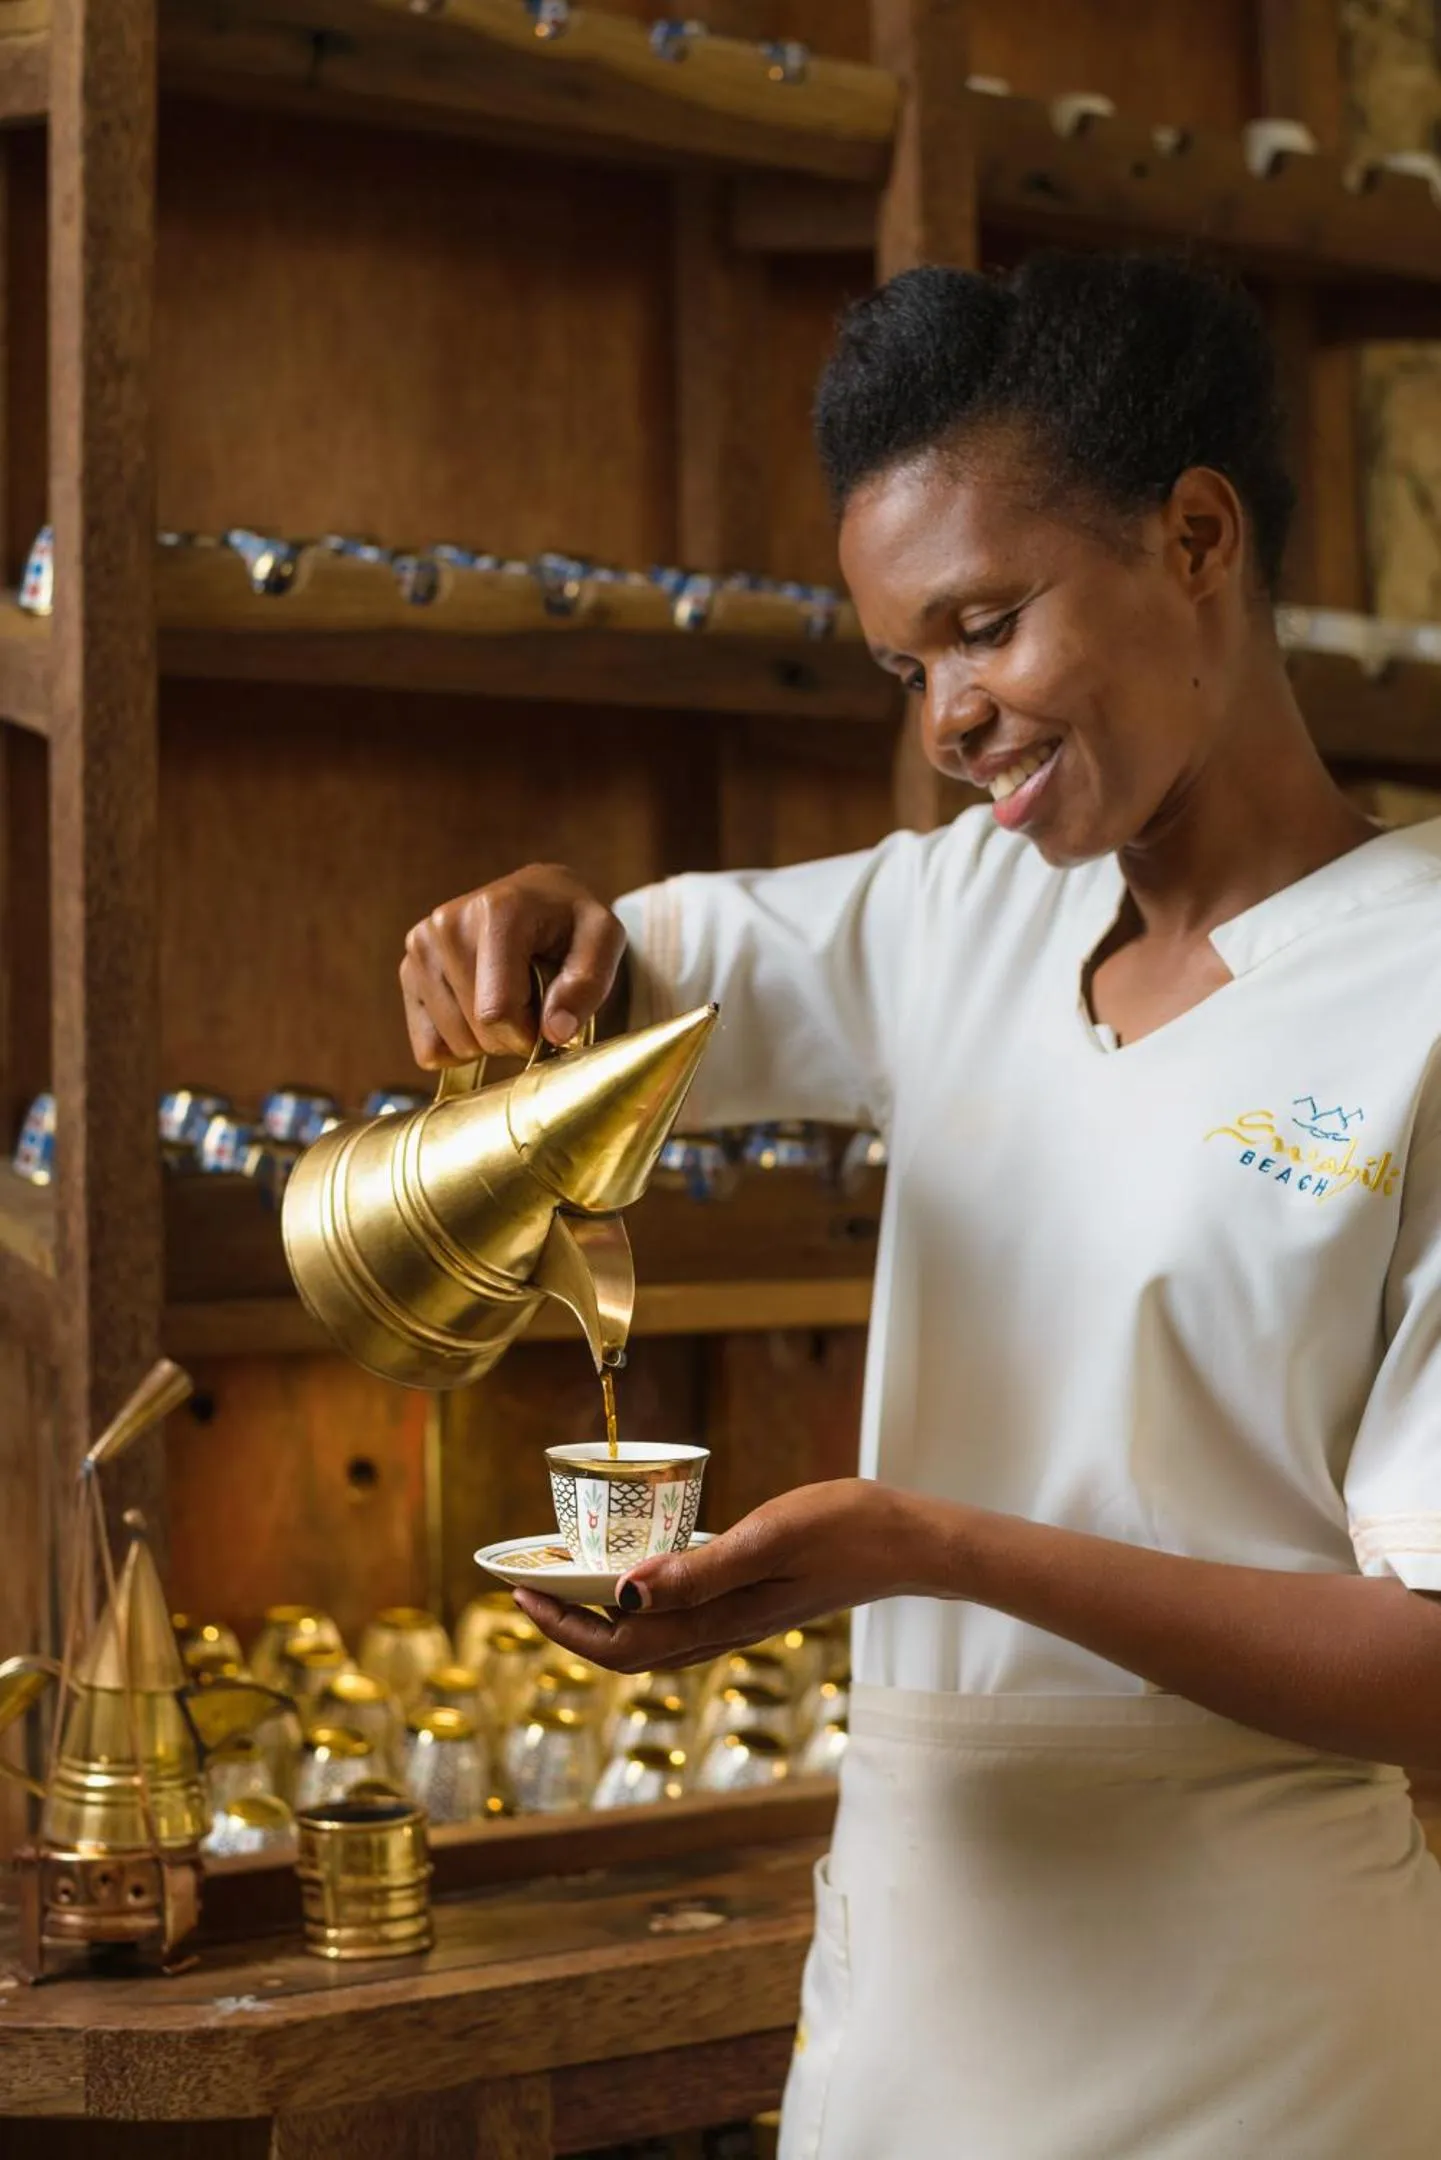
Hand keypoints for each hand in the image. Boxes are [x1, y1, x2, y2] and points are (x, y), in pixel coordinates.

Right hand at [400, 863, 625, 1064]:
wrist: (538, 898)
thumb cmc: (572, 922)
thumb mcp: (603, 941)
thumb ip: (588, 984)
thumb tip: (556, 1032)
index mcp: (496, 912)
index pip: (497, 1011)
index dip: (530, 1032)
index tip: (550, 1016)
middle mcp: (447, 924)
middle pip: (476, 1031)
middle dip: (512, 1035)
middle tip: (531, 1003)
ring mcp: (421, 947)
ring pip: (452, 1043)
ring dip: (487, 1040)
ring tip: (507, 999)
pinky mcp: (408, 971)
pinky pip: (428, 1047)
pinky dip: (457, 1044)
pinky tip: (478, 1011)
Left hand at [512, 1479, 925, 1672]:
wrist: (912, 1544)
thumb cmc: (848, 1531)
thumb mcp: (769, 1537)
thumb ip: (700, 1571)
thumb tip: (626, 1593)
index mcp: (721, 1619)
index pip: (622, 1646)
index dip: (565, 1628)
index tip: (522, 1594)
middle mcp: (724, 1630)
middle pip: (629, 1652)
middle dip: (571, 1627)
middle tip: (530, 1587)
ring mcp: (741, 1621)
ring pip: (654, 1641)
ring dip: (603, 1619)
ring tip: (569, 1580)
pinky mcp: (754, 1604)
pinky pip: (681, 1621)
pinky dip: (643, 1605)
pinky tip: (640, 1572)